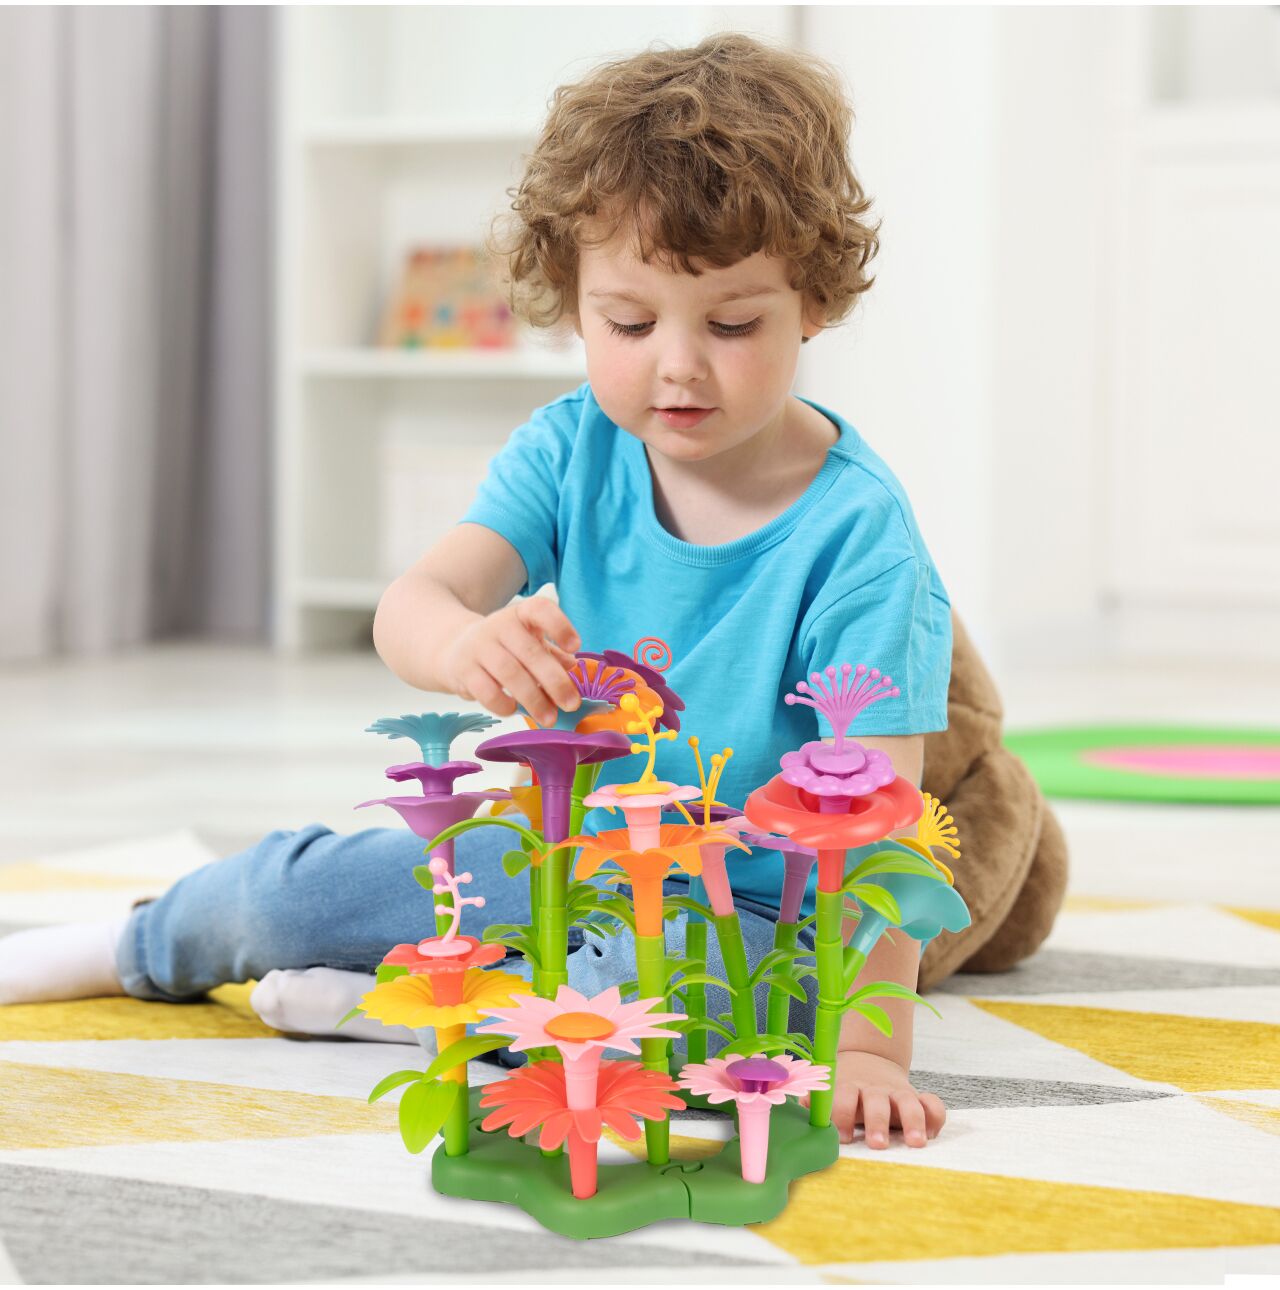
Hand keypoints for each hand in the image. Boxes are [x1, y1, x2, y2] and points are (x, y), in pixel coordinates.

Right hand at [443, 597, 581, 727]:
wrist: (455, 646)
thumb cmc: (504, 646)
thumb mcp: (529, 641)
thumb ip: (552, 653)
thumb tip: (572, 666)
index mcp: (521, 614)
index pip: (540, 609)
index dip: (560, 626)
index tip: (575, 647)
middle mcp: (499, 625)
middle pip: (530, 652)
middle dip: (555, 682)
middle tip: (571, 704)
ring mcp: (479, 646)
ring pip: (510, 674)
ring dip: (534, 700)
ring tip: (549, 718)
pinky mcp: (463, 670)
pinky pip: (487, 691)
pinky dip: (504, 705)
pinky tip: (515, 710)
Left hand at [825, 1050, 945, 1148]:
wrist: (868, 1061)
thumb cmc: (844, 1091)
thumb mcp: (829, 1093)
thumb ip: (815, 1103)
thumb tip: (798, 1109)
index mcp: (848, 1087)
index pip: (843, 1096)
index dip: (841, 1114)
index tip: (843, 1137)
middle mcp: (873, 1089)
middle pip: (876, 1100)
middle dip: (877, 1121)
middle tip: (877, 1144)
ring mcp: (898, 1093)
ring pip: (908, 1102)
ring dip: (912, 1121)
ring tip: (915, 1143)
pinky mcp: (918, 1099)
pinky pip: (932, 1104)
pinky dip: (935, 1115)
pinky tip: (933, 1132)